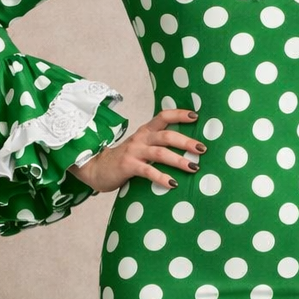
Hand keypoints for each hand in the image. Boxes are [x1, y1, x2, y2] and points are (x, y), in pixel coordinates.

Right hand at [68, 109, 204, 192]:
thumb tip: (187, 150)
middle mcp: (141, 138)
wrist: (97, 169)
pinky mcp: (128, 166)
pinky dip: (161, 177)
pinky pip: (148, 171)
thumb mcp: (141, 147)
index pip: (163, 116)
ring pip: (160, 153)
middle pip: (166, 136)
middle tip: (202, 149)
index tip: (196, 116)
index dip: (179, 114)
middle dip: (186, 142)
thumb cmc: (125, 160)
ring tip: (194, 168)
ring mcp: (134, 152)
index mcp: (146, 131)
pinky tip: (173, 184)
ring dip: (179, 160)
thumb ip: (158, 145)